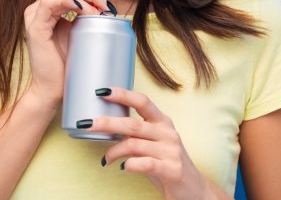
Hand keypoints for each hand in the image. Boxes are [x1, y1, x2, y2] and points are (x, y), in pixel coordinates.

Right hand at [23, 0, 107, 110]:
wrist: (54, 89)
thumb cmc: (67, 62)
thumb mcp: (82, 26)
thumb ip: (89, 5)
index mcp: (47, 6)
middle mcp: (37, 7)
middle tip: (106, 1)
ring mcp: (34, 16)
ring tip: (100, 10)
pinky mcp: (35, 26)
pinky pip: (51, 2)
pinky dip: (71, 2)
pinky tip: (85, 11)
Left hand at [83, 87, 215, 199]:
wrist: (193, 188)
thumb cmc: (167, 162)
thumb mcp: (154, 142)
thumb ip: (137, 132)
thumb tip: (106, 124)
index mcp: (162, 121)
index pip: (142, 101)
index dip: (122, 94)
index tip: (102, 91)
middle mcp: (167, 133)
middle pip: (132, 123)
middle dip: (106, 122)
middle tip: (86, 124)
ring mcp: (170, 151)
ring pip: (133, 144)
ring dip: (113, 151)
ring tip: (106, 159)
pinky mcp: (171, 170)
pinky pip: (144, 163)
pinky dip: (129, 164)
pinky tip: (123, 167)